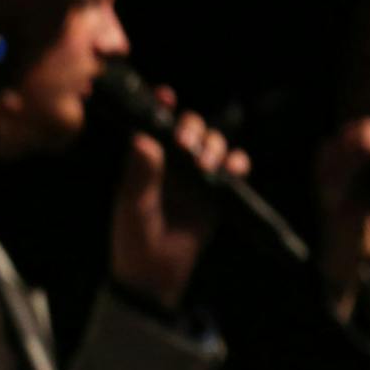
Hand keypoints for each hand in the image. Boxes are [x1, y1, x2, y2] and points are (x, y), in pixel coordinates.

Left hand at [109, 89, 249, 310]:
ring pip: (213, 142)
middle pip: (189, 127)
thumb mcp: (133, 205)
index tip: (165, 95)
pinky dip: (236, 162)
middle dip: (192, 128)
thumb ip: (141, 173)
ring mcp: (196, 176)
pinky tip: (230, 168)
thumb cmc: (134, 237)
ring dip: (214, 144)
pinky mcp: (217, 192)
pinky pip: (234, 167)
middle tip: (185, 145)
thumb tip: (143, 140)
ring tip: (204, 164)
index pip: (154, 124)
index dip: (161, 106)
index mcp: (145, 160)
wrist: (155, 274)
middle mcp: (171, 163)